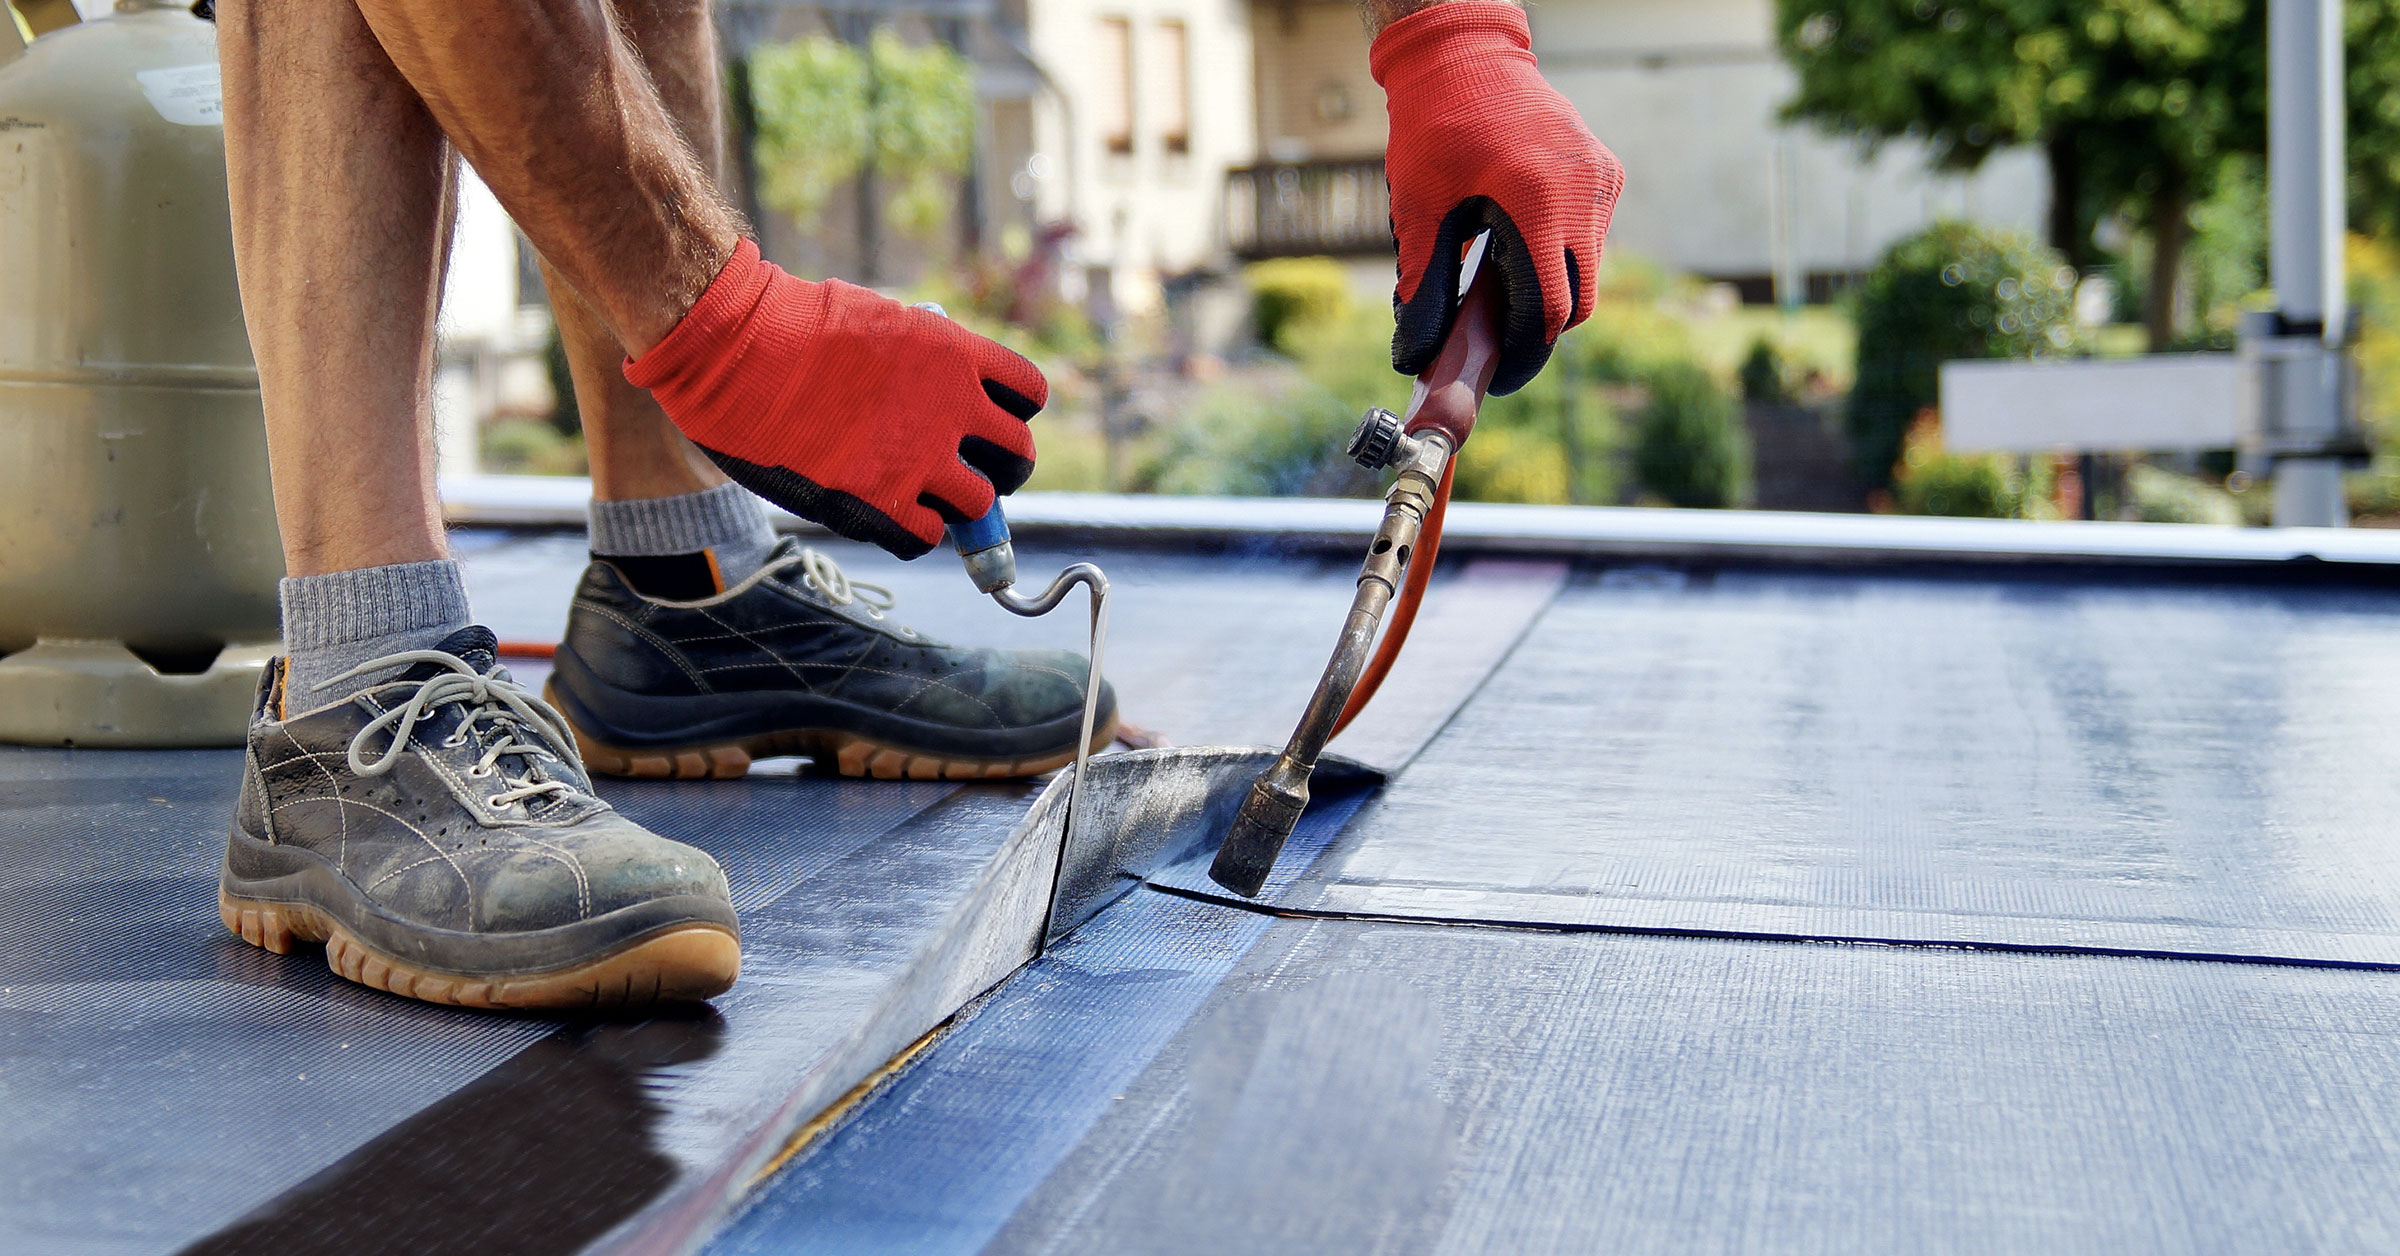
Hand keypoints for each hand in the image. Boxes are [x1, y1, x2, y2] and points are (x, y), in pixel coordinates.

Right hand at [625, 240, 1043, 558]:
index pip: (1029, 394)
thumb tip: (942, 386)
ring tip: (924, 494)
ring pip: (979, 505)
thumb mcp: (881, 322)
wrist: (736, 351)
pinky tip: (890, 514)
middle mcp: (953, 409)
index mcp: (956, 355)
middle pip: (1019, 457)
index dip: (1012, 411)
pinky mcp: (881, 503)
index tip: (988, 419)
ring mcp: (921, 460)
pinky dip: (915, 532)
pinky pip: (927, 538)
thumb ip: (925, 360)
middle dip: (1000, 466)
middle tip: (969, 469)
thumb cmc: (791, 326)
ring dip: (957, 503)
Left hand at [1372, 2, 1621, 395]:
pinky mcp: (1607, 170)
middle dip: (1543, 327)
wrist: (1465, 58)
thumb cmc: (1434, 129)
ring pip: (1591, 269)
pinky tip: (1522, 241)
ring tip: (1504, 284)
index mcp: (1536, 202)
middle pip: (1581, 299)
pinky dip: (1564, 252)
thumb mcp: (1420, 209)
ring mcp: (1601, 179)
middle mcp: (1582, 191)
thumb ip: (1423, 284)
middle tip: (1500, 340)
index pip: (1551, 307)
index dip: (1526, 350)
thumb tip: (1413, 353)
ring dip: (1554, 287)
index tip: (1500, 372)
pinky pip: (1593, 235)